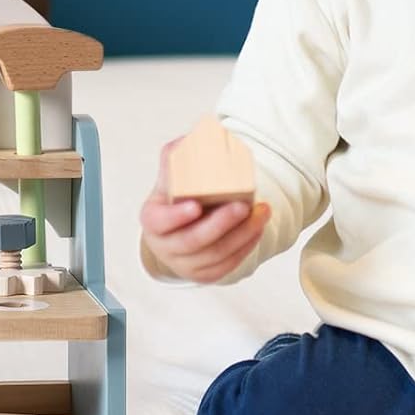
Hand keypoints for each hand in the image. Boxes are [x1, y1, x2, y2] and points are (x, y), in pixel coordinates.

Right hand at [139, 136, 269, 282]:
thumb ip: (175, 156)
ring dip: (241, 234)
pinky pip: (227, 266)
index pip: (160, 221)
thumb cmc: (177, 197)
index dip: (177, 217)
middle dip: (220, 224)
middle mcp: (165, 246)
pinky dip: (245, 247)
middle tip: (242, 206)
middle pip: (193, 241)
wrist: (180, 227)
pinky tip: (258, 228)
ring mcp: (184, 264)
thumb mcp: (171, 176)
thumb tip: (189, 140)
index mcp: (153, 219)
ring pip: (215, 255)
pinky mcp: (204, 274)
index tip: (196, 206)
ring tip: (261, 213)